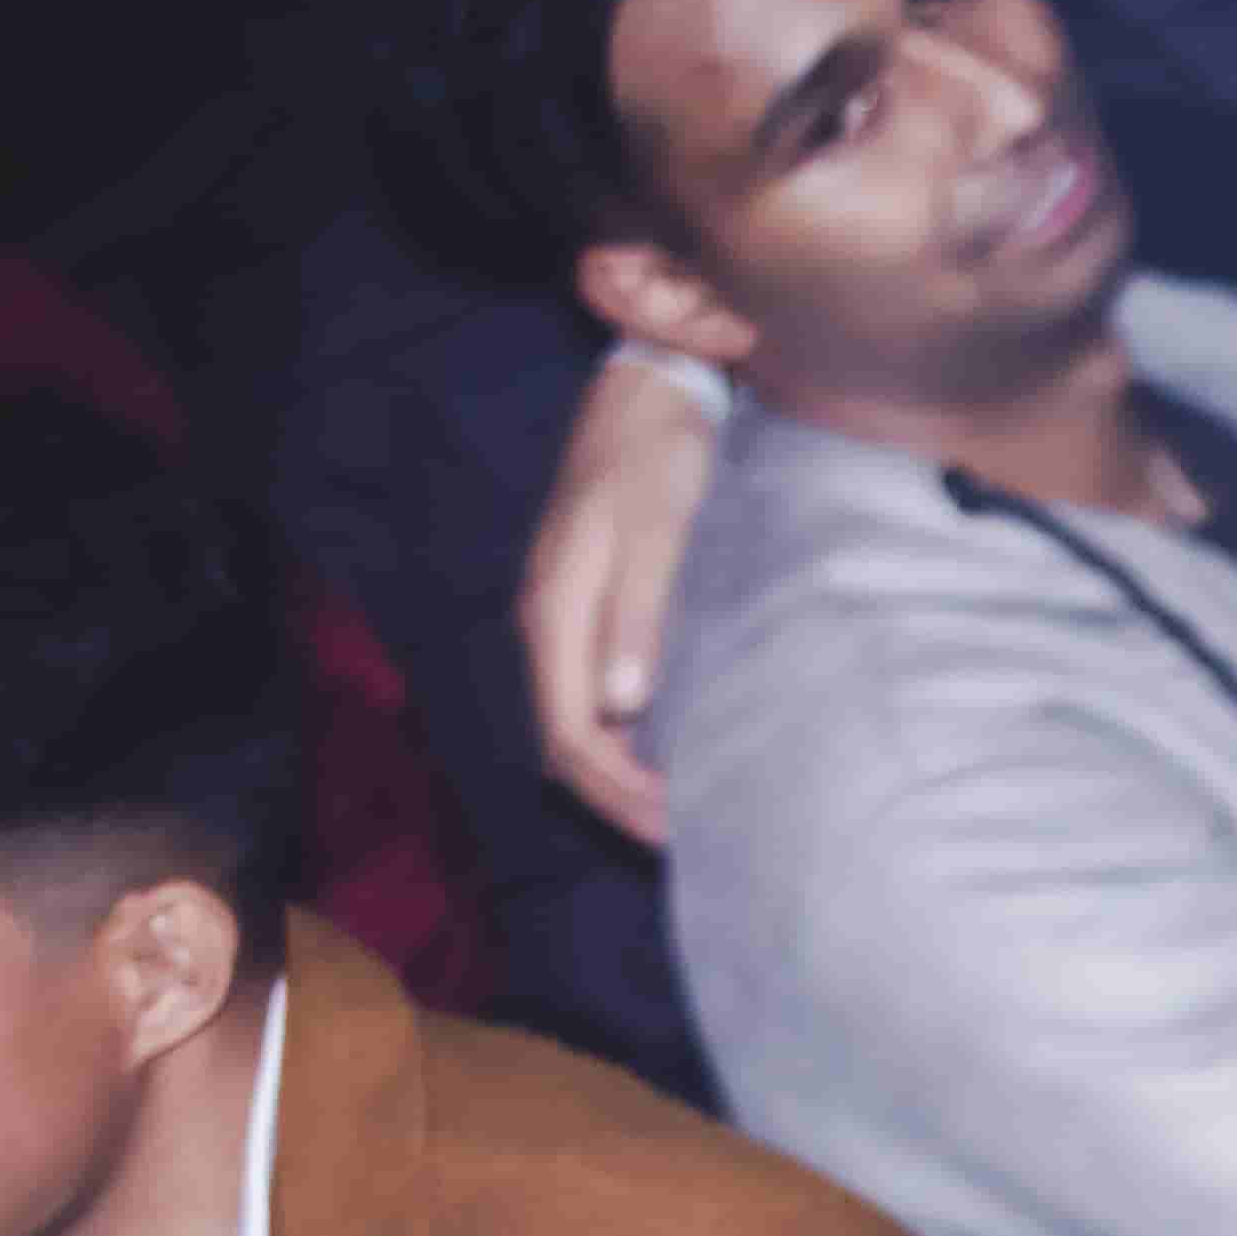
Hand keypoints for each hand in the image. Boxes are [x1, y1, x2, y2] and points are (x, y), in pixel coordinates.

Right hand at [521, 354, 721, 848]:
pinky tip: (676, 753)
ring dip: (622, 775)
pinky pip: (597, 696)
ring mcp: (568, 620)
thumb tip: (622, 705)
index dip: (616, 791)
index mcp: (554, 614)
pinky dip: (629, 739)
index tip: (673, 825)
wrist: (650, 396)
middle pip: (566, 744)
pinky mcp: (595, 611)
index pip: (568, 735)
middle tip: (687, 839)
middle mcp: (549, 625)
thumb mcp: (654, 532)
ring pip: (579, 725)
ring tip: (683, 813)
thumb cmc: (657, 458)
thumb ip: (637, 615)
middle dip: (618, 799)